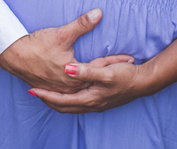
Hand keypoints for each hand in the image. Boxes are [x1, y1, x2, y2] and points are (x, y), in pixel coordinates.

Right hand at [0, 9, 133, 94]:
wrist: (13, 56)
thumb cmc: (37, 45)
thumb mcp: (61, 33)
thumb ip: (82, 24)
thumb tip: (98, 13)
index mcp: (74, 75)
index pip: (101, 68)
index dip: (116, 61)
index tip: (130, 58)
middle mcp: (69, 86)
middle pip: (95, 82)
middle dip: (110, 76)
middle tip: (126, 71)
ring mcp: (60, 90)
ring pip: (84, 91)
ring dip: (97, 85)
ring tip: (109, 82)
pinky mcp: (52, 89)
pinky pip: (72, 94)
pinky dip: (82, 92)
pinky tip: (85, 90)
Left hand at [29, 59, 151, 112]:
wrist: (143, 83)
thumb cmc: (125, 76)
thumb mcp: (105, 71)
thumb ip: (86, 70)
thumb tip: (67, 69)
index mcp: (90, 98)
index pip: (61, 100)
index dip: (45, 95)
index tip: (32, 88)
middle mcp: (91, 105)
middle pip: (63, 107)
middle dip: (48, 100)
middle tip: (34, 92)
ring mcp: (96, 105)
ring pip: (71, 107)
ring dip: (57, 101)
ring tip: (46, 94)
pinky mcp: (101, 101)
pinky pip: (78, 104)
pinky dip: (68, 100)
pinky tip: (67, 94)